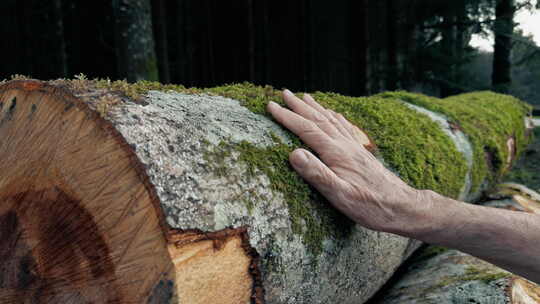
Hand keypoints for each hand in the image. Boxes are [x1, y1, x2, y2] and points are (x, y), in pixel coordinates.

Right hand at [267, 90, 422, 232]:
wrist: (401, 207)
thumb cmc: (369, 206)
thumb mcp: (339, 194)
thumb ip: (316, 173)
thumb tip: (293, 153)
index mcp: (336, 153)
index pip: (306, 129)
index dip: (287, 117)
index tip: (271, 106)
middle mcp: (345, 145)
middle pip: (318, 119)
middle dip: (299, 106)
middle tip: (284, 92)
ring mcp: (355, 148)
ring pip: (331, 121)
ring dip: (316, 108)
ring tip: (305, 97)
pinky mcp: (362, 153)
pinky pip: (345, 128)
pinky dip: (335, 117)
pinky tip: (334, 114)